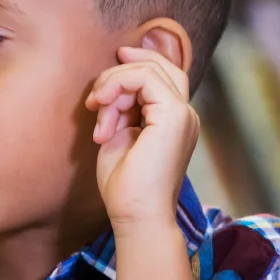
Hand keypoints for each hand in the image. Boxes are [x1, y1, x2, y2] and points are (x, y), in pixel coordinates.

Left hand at [84, 46, 199, 227]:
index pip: (161, 77)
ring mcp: (183, 113)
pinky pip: (145, 78)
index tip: (99, 90)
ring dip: (113, 85)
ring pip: (150, 69)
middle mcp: (184, 114)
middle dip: (120, 71)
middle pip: (160, 66)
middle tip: (94, 97)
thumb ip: (121, 110)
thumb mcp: (119, 137)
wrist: (135, 214)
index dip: (130, 70)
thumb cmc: (124, 186)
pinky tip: (101, 108)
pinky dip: (117, 86)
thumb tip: (112, 90)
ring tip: (96, 112)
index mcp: (174, 121)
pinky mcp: (174, 115)